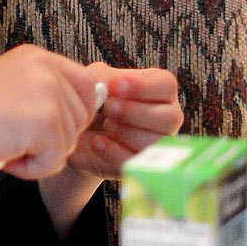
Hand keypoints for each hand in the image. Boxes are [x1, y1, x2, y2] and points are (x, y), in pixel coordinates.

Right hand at [0, 44, 103, 178]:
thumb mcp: (11, 87)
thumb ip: (43, 93)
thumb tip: (81, 116)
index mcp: (38, 57)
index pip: (85, 84)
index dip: (76, 111)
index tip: (50, 126)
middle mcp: (47, 69)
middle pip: (82, 116)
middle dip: (55, 138)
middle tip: (16, 139)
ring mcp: (49, 94)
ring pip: (70, 141)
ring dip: (42, 154)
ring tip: (7, 145)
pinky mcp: (46, 123)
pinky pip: (56, 161)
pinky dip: (33, 169)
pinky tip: (8, 156)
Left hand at [65, 62, 182, 178]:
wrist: (76, 131)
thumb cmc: (91, 99)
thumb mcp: (94, 80)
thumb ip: (103, 79)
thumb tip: (109, 86)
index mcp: (158, 90)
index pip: (166, 85)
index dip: (144, 86)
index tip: (116, 85)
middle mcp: (165, 118)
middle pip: (170, 118)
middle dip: (136, 112)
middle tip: (109, 107)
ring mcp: (157, 145)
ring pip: (156, 143)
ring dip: (127, 133)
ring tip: (106, 125)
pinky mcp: (140, 167)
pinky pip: (137, 163)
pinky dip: (115, 152)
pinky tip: (98, 143)